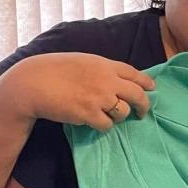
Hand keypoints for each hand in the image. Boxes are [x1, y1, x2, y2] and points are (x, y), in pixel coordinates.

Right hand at [2, 53, 155, 131]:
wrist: (34, 83)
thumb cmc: (54, 70)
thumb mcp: (83, 61)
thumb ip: (101, 69)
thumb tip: (115, 80)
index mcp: (105, 65)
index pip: (134, 73)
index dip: (146, 82)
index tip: (152, 88)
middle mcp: (107, 80)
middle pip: (137, 95)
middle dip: (144, 105)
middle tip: (143, 113)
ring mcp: (100, 98)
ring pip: (123, 112)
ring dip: (119, 117)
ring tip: (108, 116)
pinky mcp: (90, 114)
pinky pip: (107, 125)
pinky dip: (103, 126)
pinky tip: (94, 122)